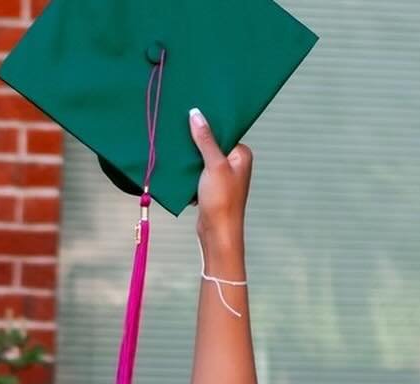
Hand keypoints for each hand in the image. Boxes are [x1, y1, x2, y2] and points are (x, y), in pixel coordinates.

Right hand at [188, 107, 252, 246]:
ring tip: (177, 152)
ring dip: (191, 160)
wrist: (217, 234)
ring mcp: (222, 178)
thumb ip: (205, 139)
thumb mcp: (214, 164)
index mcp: (241, 154)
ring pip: (202, 160)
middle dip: (196, 143)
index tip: (191, 117)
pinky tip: (180, 172)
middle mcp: (234, 164)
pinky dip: (189, 174)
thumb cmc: (223, 202)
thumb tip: (196, 114)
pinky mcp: (210, 189)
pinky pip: (197, 174)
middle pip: (211, 145)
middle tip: (180, 133)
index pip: (223, 132)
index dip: (208, 125)